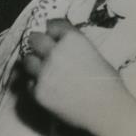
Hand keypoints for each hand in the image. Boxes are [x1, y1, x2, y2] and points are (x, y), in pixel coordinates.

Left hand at [20, 18, 127, 135]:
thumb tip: (62, 46)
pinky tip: (48, 89)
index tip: (52, 35)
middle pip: (34, 39)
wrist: (108, 110)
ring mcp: (44, 72)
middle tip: (41, 51)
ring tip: (43, 71)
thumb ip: (74, 48)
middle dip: (38, 43)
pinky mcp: (38, 91)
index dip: (53, 31)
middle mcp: (55, 52)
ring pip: (27, 60)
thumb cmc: (108, 84)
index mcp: (72, 39)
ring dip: (33, 64)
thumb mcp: (94, 55)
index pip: (53, 24)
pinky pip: (29, 83)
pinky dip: (36, 85)